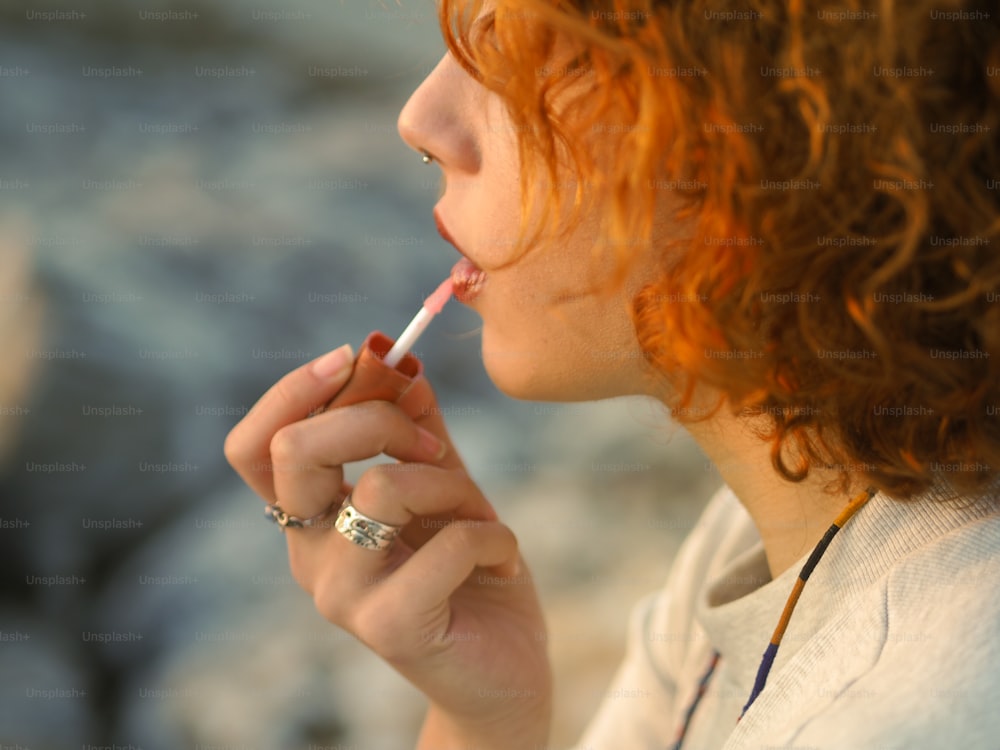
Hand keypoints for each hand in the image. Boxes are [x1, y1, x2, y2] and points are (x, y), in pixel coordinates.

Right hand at [224, 344, 551, 747]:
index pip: (254, 447)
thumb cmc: (468, 573)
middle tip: (433, 444)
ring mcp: (342, 596)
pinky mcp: (389, 628)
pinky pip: (448, 542)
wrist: (503, 670)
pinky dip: (493, 535)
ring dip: (452, 484)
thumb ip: (420, 429)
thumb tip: (402, 358)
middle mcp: (309, 557)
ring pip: (383, 488)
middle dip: (376, 418)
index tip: (354, 358)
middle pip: (296, 449)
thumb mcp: (445, 487)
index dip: (292, 392)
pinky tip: (504, 560)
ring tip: (480, 514)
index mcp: (312, 519)